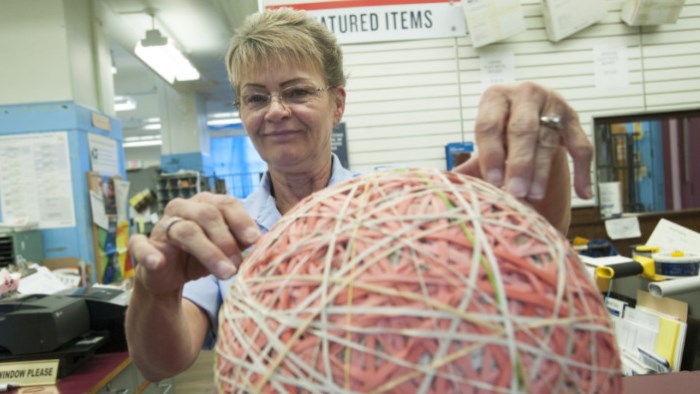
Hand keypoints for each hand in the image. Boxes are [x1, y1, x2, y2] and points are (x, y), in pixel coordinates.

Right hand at [128, 192, 260, 295]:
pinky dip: (148, 253)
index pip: (225, 204)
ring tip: (226, 273)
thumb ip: (241, 241)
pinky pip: (140, 245)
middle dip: (227, 240)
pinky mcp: (143, 246)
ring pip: (185, 231)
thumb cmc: (201, 256)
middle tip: (239, 265)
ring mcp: (162, 226)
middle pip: (207, 215)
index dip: (241, 220)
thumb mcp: (226, 249)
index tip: (255, 239)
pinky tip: (158, 262)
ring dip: (208, 253)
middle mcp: (182, 209)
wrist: (169, 277)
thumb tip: (261, 239)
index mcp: (204, 204)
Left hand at [456, 82, 592, 200]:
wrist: (533, 110)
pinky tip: (582, 193)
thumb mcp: (485, 137)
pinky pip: (581, 146)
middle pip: (522, 130)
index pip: (490, 125)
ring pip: (549, 140)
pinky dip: (583, 171)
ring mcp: (553, 104)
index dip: (491, 154)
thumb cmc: (502, 128)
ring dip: (542, 171)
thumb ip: (471, 161)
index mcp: (495, 97)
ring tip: (534, 196)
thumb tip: (449, 183)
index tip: (494, 181)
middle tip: (516, 191)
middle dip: (520, 163)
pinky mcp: (573, 118)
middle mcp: (525, 94)